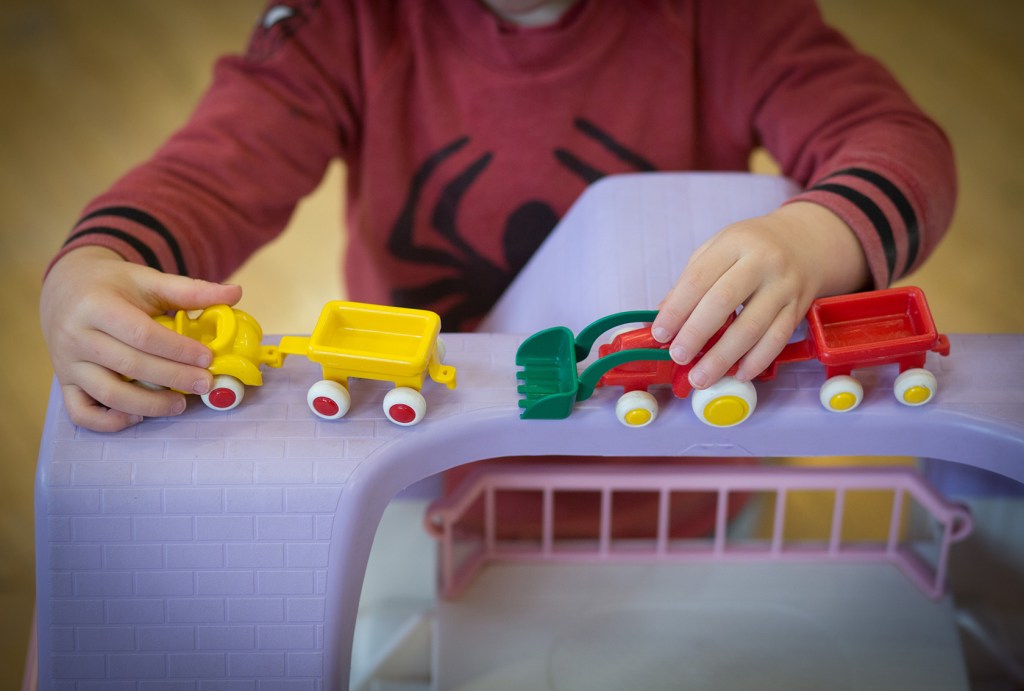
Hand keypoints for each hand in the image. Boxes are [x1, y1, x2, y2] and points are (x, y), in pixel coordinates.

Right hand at [40, 247, 242, 431]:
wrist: (66, 288)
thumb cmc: (113, 286)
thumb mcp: (148, 280)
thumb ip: (190, 290)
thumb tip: (235, 293)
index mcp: (97, 306)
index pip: (142, 334)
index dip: (178, 350)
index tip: (207, 358)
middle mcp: (77, 336)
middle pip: (130, 365)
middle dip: (173, 378)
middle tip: (205, 383)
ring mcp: (68, 364)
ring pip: (108, 394)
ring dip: (149, 405)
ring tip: (181, 404)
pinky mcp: (66, 383)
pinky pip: (82, 413)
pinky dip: (110, 422)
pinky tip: (140, 416)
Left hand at [650, 202, 868, 388]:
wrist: (807, 242)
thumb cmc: (752, 248)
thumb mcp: (719, 249)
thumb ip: (691, 280)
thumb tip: (661, 315)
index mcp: (734, 244)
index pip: (698, 279)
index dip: (676, 309)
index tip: (660, 333)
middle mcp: (762, 262)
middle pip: (723, 301)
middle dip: (696, 333)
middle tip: (678, 356)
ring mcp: (783, 286)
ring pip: (752, 327)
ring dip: (722, 358)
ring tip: (700, 377)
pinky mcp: (798, 308)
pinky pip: (777, 340)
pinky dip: (756, 361)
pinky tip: (738, 374)